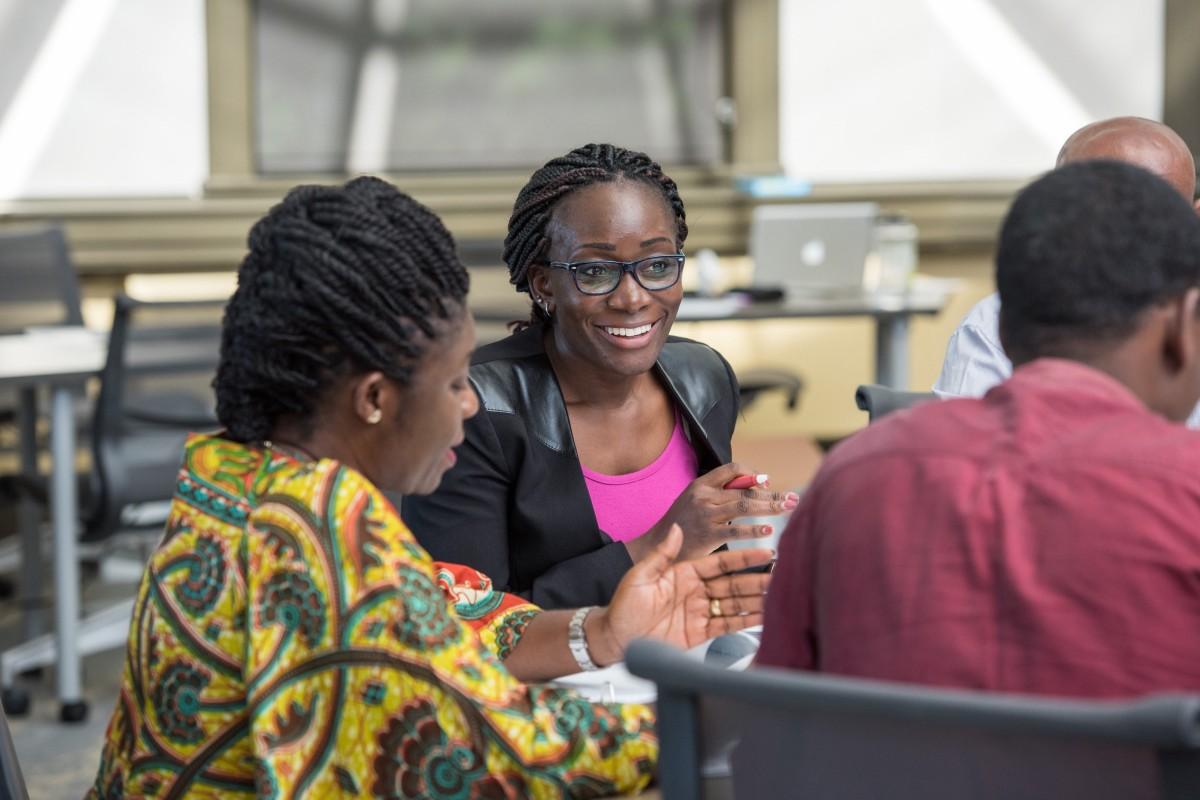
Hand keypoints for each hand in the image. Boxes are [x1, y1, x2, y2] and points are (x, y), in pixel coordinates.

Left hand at [590, 525, 772, 662]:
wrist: (615, 639)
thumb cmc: (623, 606)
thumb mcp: (641, 576)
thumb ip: (662, 555)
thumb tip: (676, 529)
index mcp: (684, 573)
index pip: (721, 563)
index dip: (743, 558)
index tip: (765, 551)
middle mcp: (696, 590)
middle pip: (733, 584)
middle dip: (758, 579)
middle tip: (782, 574)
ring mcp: (700, 611)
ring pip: (735, 604)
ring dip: (758, 599)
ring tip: (780, 594)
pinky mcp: (700, 633)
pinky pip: (728, 624)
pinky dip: (747, 621)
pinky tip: (765, 616)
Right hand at [626, 462, 799, 562]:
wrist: (655, 547)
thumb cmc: (681, 526)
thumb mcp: (694, 502)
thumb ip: (719, 493)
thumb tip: (755, 488)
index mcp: (700, 484)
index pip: (732, 469)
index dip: (752, 474)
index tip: (767, 484)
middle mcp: (703, 495)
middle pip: (745, 489)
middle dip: (771, 494)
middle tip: (792, 498)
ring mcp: (705, 514)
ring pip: (744, 505)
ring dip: (769, 507)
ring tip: (788, 508)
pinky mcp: (708, 534)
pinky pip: (736, 529)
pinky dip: (754, 529)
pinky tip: (768, 531)